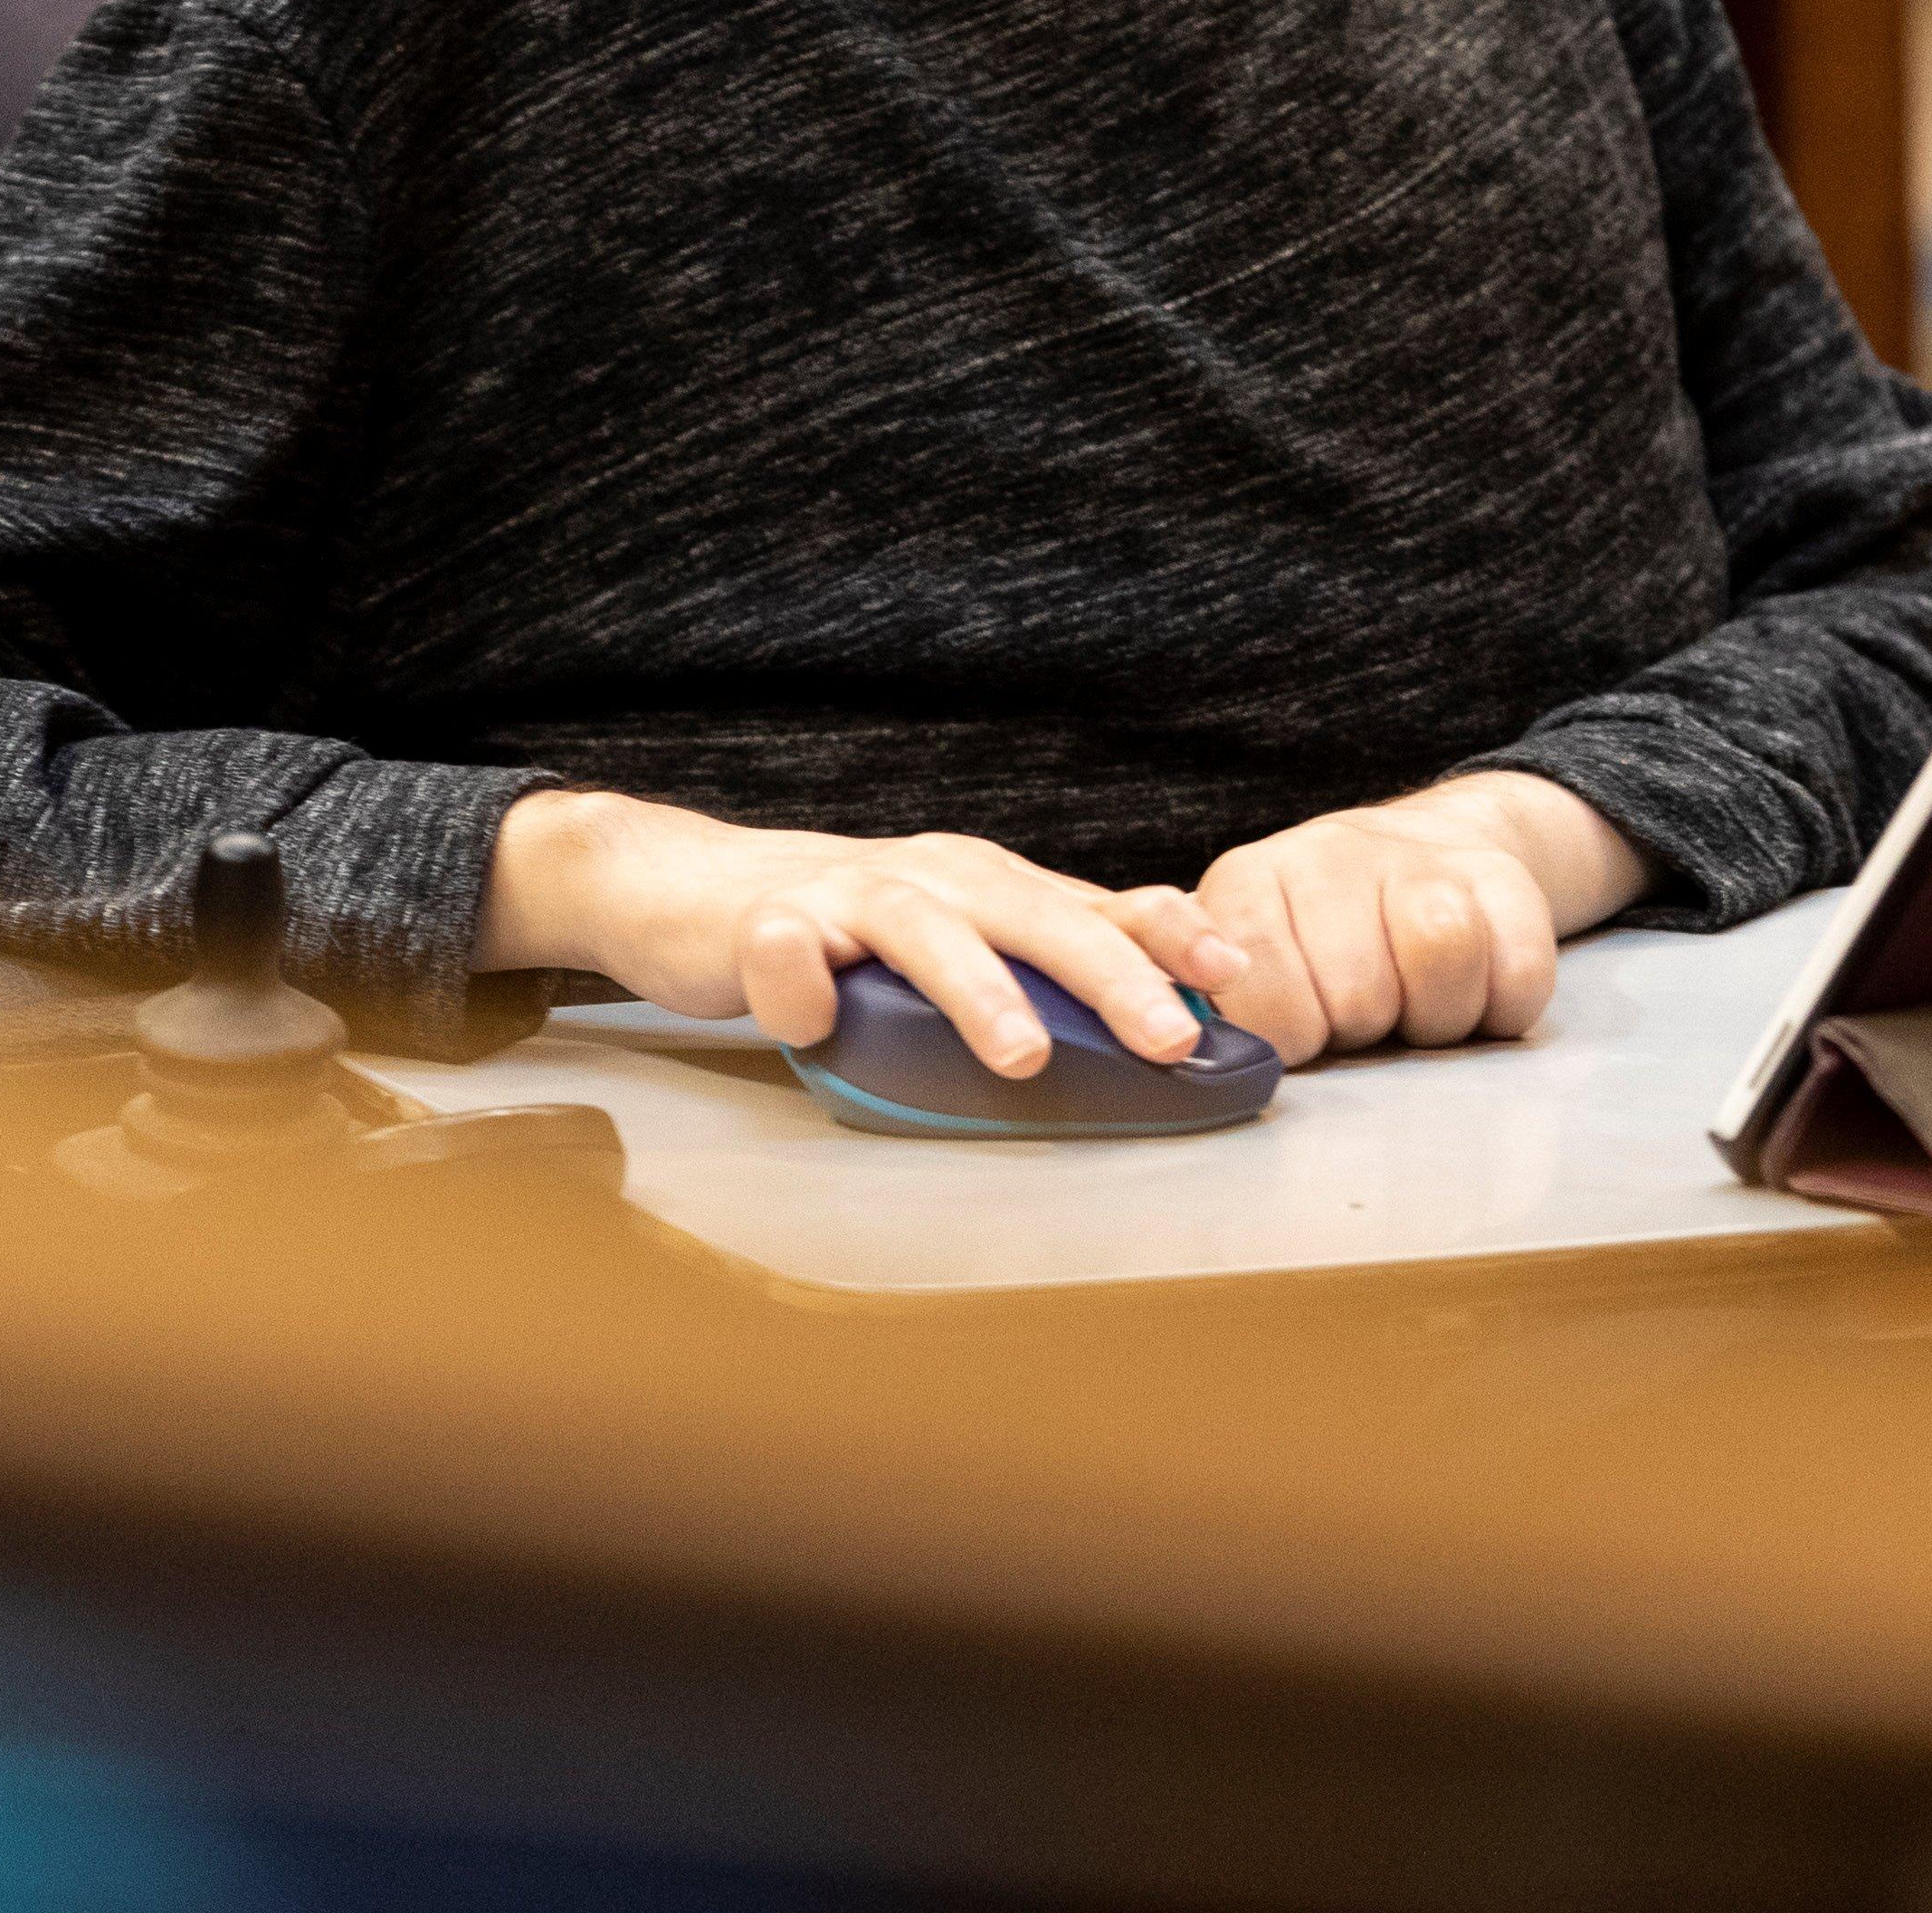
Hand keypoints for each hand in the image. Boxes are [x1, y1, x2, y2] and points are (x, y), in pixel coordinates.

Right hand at [483, 788, 1245, 1083]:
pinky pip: (783, 946)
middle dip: (1108, 974)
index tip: (1235, 975)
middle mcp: (938, 879)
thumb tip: (1178, 1026)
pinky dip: (796, 977)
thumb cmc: (851, 931)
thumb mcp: (964, 945)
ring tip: (1022, 1053)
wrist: (695, 889)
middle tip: (1169, 1037)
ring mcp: (851, 892)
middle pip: (1034, 915)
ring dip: (977, 988)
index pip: (1097, 904)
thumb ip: (1046, 974)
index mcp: (994, 889)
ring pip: (924, 928)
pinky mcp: (767, 919)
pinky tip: (807, 1012)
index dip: (1168, 932)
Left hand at [1189, 771, 1649, 1064]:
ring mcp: (1419, 859)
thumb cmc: (1318, 938)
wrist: (1421, 851)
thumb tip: (1187, 1052)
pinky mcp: (1501, 877)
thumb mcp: (1240, 962)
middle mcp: (1327, 856)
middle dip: (1362, 1030)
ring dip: (1433, 1016)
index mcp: (1248, 885)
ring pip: (1441, 955)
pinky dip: (1500, 1007)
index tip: (1300, 1043)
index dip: (1286, 1039)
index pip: (1259, 991)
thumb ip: (1209, 1009)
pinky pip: (1516, 975)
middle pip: (1357, 994)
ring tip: (1413, 1005)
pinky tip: (1472, 989)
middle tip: (1362, 1015)